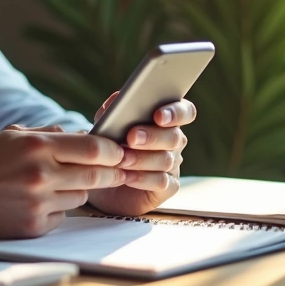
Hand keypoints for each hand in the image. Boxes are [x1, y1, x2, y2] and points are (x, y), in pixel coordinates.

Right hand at [0, 126, 127, 237]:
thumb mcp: (14, 135)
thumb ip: (50, 133)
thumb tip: (86, 135)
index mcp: (36, 147)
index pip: (93, 148)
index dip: (113, 151)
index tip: (119, 152)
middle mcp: (40, 174)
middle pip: (96, 175)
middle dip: (113, 173)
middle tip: (121, 170)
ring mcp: (38, 202)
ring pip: (82, 196)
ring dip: (81, 189)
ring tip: (63, 183)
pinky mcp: (34, 225)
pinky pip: (63, 215)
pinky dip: (59, 208)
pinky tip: (39, 201)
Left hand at [87, 93, 194, 215]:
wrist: (100, 180)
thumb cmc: (107, 147)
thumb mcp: (105, 127)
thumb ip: (113, 112)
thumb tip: (119, 98)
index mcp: (165, 119)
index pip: (184, 111)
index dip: (176, 112)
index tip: (159, 116)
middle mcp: (173, 141)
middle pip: (174, 136)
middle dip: (152, 136)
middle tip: (131, 138)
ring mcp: (173, 165)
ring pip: (166, 160)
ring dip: (142, 158)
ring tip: (121, 159)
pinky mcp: (167, 187)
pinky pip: (162, 182)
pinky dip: (143, 179)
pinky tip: (127, 177)